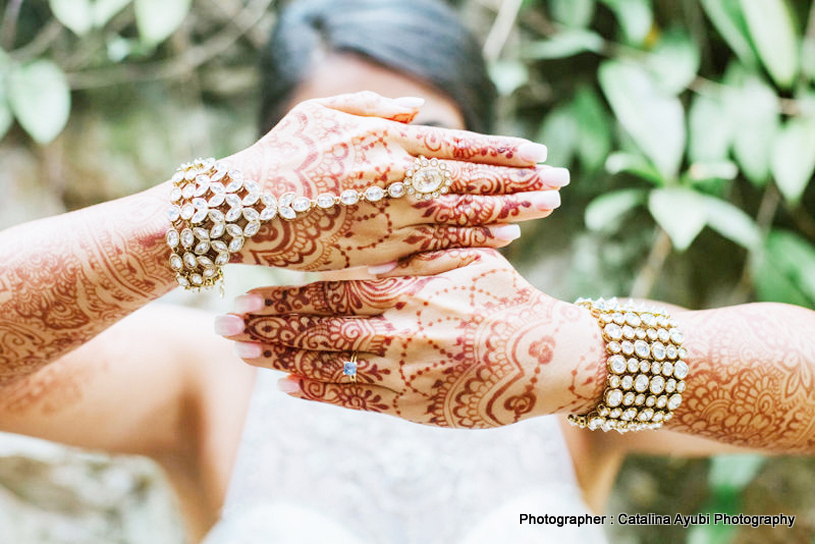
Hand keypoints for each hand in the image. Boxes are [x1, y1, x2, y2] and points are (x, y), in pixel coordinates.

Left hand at [217, 249, 604, 427]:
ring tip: (244, 354)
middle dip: (269, 329)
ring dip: (284, 361)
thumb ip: (418, 245)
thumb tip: (371, 222)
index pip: (336, 292)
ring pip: (335, 367)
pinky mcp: (421, 405)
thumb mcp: (468, 256)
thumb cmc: (506, 298)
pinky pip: (362, 401)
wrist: (551, 356)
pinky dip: (323, 394)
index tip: (246, 295)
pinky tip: (290, 387)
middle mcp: (408, 330)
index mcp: (416, 288)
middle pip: (323, 330)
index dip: (287, 296)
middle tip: (224, 326)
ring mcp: (413, 371)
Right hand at [227, 92, 568, 270]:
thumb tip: (418, 112)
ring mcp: (393, 216)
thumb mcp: (321, 116)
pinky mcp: (381, 250)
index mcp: (388, 140)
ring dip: (511, 211)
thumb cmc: (278, 157)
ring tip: (548, 207)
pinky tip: (506, 238)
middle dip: (523, 181)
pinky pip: (439, 246)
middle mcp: (399, 177)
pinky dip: (475, 240)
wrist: (243, 209)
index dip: (504, 152)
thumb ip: (374, 110)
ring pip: (467, 214)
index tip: (539, 154)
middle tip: (563, 182)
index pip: (462, 147)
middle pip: (476, 181)